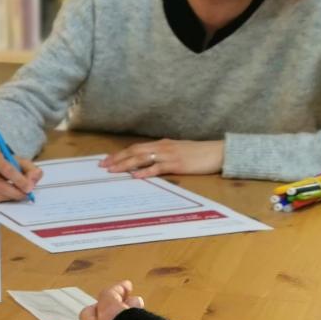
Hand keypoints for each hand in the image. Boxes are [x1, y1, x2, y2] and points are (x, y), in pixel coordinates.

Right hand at [0, 145, 42, 202]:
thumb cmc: (5, 161)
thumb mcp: (19, 161)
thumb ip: (31, 169)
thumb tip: (33, 180)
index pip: (5, 168)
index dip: (19, 180)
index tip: (29, 187)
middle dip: (15, 192)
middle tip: (26, 194)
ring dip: (10, 197)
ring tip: (18, 193)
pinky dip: (2, 199)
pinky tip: (7, 193)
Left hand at [101, 139, 223, 178]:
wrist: (218, 152)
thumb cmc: (199, 153)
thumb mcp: (178, 150)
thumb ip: (164, 154)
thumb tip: (151, 161)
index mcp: (162, 143)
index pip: (136, 147)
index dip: (121, 153)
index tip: (107, 159)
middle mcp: (162, 147)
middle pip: (134, 151)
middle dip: (117, 158)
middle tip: (102, 165)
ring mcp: (169, 155)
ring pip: (141, 158)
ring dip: (125, 164)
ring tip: (112, 170)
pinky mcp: (176, 164)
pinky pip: (157, 168)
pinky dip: (145, 172)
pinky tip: (135, 176)